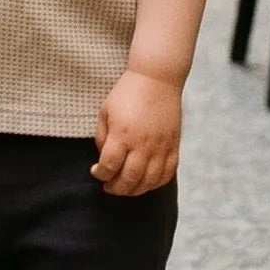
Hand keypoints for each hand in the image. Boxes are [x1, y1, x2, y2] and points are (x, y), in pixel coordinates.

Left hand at [91, 71, 182, 194]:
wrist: (156, 80)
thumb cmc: (126, 93)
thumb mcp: (105, 111)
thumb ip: (102, 137)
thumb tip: (104, 158)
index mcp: (122, 135)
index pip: (109, 166)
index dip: (100, 174)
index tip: (96, 173)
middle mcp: (143, 145)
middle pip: (129, 179)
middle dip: (116, 188)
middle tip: (108, 188)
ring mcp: (161, 148)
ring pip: (149, 182)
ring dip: (135, 190)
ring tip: (125, 188)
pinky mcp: (174, 148)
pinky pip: (167, 174)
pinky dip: (156, 183)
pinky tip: (146, 183)